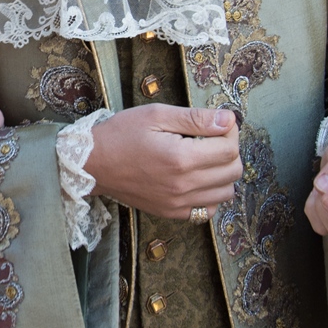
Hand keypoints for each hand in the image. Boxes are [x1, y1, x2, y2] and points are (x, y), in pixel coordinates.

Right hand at [84, 104, 241, 220]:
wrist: (93, 163)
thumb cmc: (122, 134)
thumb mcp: (157, 115)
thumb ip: (196, 118)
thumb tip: (229, 120)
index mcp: (181, 158)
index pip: (230, 148)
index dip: (229, 131)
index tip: (218, 123)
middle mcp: (184, 185)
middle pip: (233, 171)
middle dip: (229, 150)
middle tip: (211, 138)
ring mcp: (178, 203)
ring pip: (226, 192)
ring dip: (223, 173)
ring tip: (204, 157)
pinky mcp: (172, 213)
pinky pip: (208, 209)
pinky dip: (211, 194)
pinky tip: (196, 178)